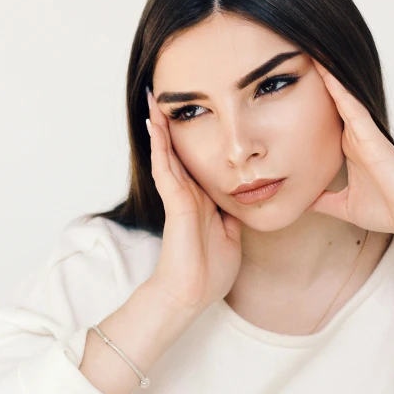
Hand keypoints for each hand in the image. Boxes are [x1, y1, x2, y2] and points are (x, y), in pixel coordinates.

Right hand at [146, 88, 242, 313]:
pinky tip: (157, 127)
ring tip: (153, 102)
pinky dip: (161, 148)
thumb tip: (240, 202)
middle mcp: (188, 195)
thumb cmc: (210, 272)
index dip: (189, 140)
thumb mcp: (230, 237)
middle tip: (162, 98)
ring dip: (161, 128)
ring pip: (167, 155)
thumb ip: (230, 216)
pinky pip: (166, 170)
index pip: (193, 163)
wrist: (193, 295)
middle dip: (170, 126)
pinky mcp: (176, 205)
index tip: (190, 117)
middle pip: (176, 153)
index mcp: (201, 201)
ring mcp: (179, 199)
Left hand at [305, 59, 393, 243]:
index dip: (306, 100)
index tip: (286, 82)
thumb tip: (299, 203)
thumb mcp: (343, 206)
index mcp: (348, 149)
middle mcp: (356, 137)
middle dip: (315, 78)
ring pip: (341, 98)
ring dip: (325, 75)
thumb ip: (322, 201)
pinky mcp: (373, 139)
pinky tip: (326, 73)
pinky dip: (340, 92)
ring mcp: (365, 135)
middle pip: (331, 101)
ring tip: (307, 50)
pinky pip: (354, 110)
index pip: (322, 119)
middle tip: (294, 51)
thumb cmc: (388, 210)